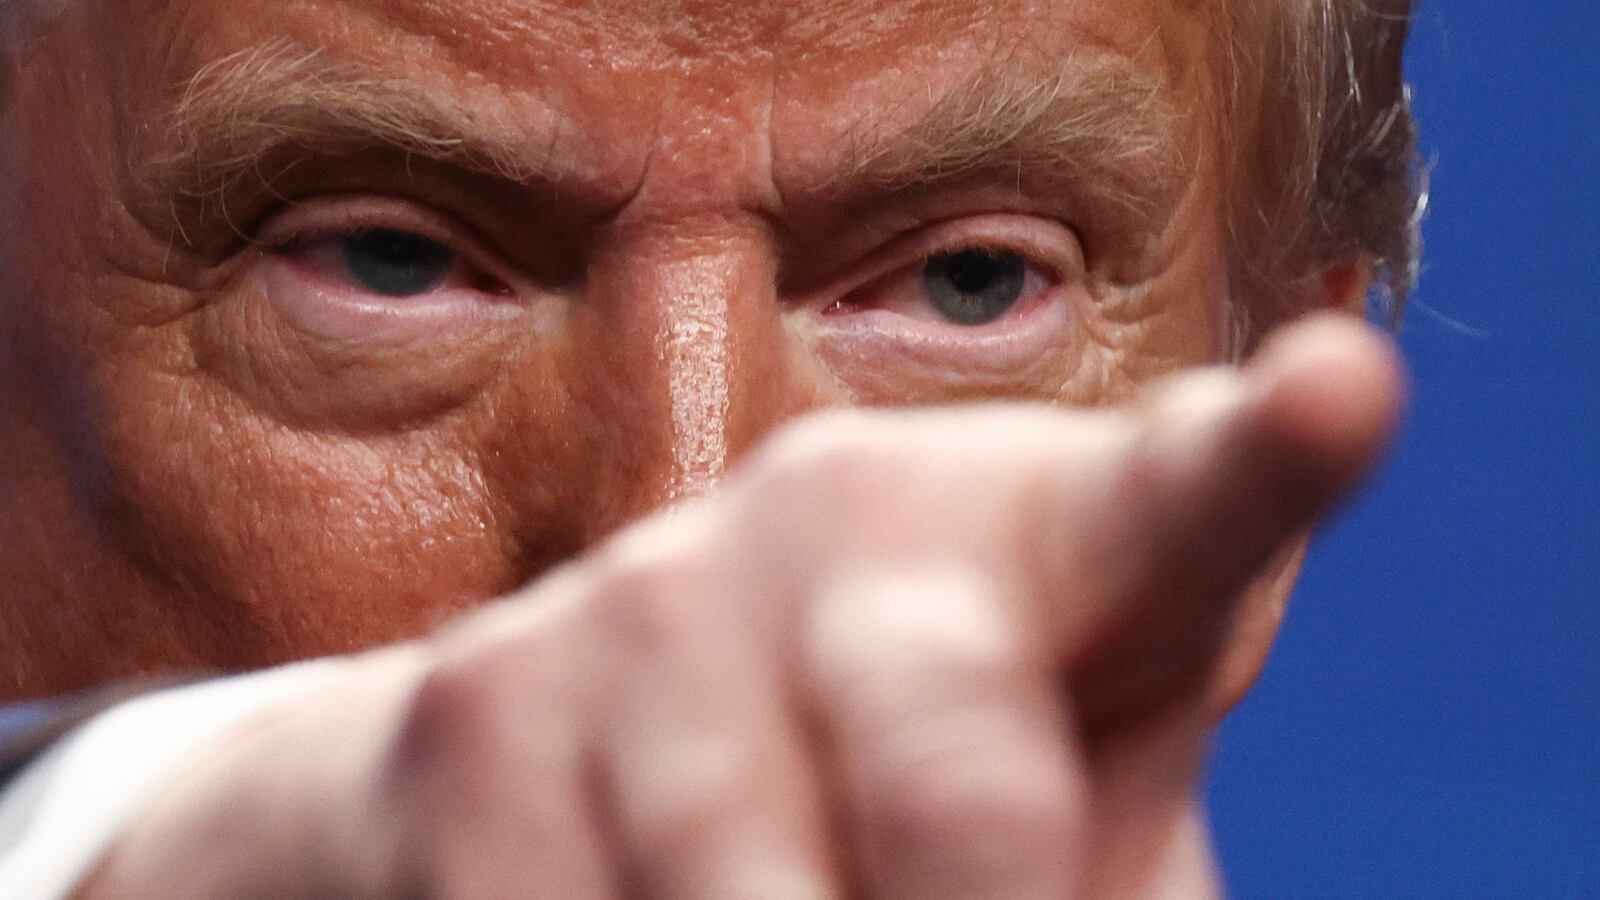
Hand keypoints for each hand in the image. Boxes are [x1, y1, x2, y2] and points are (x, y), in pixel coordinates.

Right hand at [77, 315, 1401, 898]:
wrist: (596, 730)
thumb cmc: (899, 769)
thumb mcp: (1054, 800)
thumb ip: (1112, 861)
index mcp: (1043, 529)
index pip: (1178, 494)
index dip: (1269, 450)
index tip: (1344, 397)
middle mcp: (845, 515)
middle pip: (958, 791)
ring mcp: (648, 593)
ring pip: (735, 893)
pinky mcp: (478, 699)